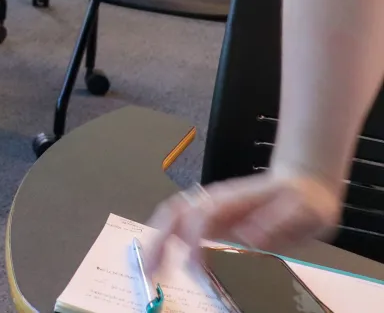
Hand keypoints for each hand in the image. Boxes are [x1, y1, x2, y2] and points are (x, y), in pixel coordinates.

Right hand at [145, 170, 343, 264]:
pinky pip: (180, 223)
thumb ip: (279, 222)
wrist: (303, 183)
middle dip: (159, 239)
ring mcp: (211, 207)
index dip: (194, 240)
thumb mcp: (305, 211)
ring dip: (156, 240)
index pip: (204, 216)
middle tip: (151, 271)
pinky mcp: (213, 217)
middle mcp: (215, 201)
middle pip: (175, 212)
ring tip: (150, 268)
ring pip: (172, 215)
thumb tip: (250, 239)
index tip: (195, 268)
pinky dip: (165, 239)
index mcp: (235, 200)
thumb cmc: (305, 199)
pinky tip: (163, 258)